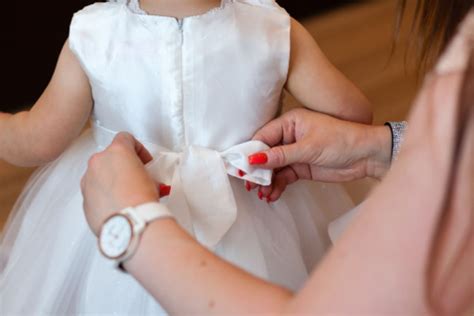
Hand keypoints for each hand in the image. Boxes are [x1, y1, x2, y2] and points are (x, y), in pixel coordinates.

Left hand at [81, 132, 168, 235]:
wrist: (130, 224)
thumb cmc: (140, 201)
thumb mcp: (152, 179)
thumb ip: (141, 172)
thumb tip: (141, 179)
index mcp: (116, 152)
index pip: (126, 138)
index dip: (138, 149)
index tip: (144, 161)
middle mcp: (98, 163)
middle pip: (111, 156)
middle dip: (124, 166)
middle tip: (137, 177)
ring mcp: (88, 180)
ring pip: (100, 174)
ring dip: (112, 180)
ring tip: (128, 193)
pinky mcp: (84, 199)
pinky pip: (95, 191)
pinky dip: (105, 195)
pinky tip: (119, 204)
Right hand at [247, 108, 391, 200]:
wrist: (367, 156)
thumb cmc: (342, 140)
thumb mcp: (308, 147)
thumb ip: (280, 155)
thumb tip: (254, 160)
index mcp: (290, 122)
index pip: (263, 136)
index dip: (250, 152)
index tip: (241, 167)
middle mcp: (289, 136)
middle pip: (265, 153)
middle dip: (256, 170)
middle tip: (250, 185)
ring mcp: (295, 153)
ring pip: (273, 168)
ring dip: (266, 181)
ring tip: (263, 194)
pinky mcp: (301, 167)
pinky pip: (283, 177)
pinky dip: (277, 186)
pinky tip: (272, 195)